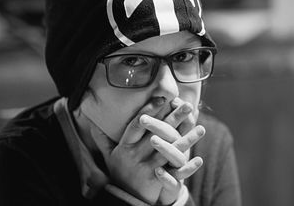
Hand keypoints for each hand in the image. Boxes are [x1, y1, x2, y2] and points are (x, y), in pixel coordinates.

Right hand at [90, 98, 204, 204]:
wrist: (122, 200)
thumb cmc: (118, 174)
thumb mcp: (108, 157)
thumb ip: (103, 141)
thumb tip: (92, 125)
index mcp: (124, 146)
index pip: (138, 124)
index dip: (150, 110)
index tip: (163, 99)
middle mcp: (135, 155)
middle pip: (157, 133)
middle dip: (173, 118)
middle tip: (187, 106)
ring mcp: (146, 167)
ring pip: (169, 150)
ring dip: (186, 139)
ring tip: (201, 128)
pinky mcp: (155, 180)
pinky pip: (173, 171)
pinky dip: (186, 166)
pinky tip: (198, 158)